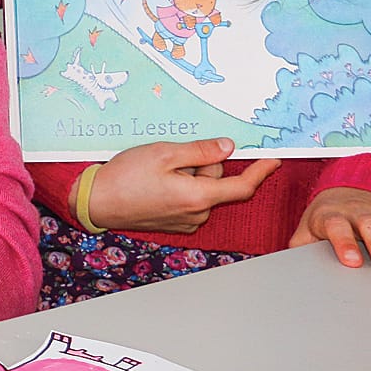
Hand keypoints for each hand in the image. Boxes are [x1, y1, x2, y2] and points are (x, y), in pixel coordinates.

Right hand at [83, 139, 279, 233]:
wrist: (97, 202)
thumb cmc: (125, 176)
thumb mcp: (164, 153)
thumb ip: (200, 151)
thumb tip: (229, 147)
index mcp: (198, 196)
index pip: (242, 187)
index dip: (260, 172)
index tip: (274, 160)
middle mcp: (197, 214)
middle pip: (217, 183)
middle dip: (204, 165)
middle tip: (175, 154)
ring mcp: (186, 221)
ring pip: (203, 191)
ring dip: (190, 176)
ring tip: (158, 169)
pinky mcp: (175, 223)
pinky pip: (190, 201)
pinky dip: (181, 187)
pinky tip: (156, 181)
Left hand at [291, 186, 370, 272]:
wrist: (346, 189)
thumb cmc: (327, 216)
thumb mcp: (308, 229)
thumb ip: (301, 247)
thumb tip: (294, 267)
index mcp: (331, 215)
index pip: (336, 226)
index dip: (344, 243)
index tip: (352, 261)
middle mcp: (356, 210)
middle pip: (369, 224)